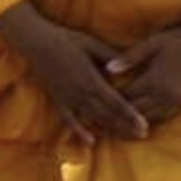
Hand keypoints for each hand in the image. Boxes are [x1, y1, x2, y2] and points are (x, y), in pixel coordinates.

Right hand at [0, 0, 148, 142]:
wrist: (36, 43)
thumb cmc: (65, 39)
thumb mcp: (91, 43)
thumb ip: (110, 55)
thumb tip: (130, 64)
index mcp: (90, 78)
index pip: (115, 101)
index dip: (130, 115)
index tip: (144, 124)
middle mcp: (80, 92)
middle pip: (107, 114)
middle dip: (126, 125)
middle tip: (143, 134)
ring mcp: (68, 98)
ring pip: (93, 118)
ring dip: (110, 129)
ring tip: (127, 137)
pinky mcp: (58, 100)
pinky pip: (70, 120)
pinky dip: (80, 131)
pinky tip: (91, 141)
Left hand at [104, 20, 180, 124]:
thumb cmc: (177, 40)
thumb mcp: (152, 44)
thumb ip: (130, 58)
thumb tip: (107, 69)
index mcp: (154, 80)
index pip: (126, 97)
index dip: (109, 101)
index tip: (94, 105)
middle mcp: (164, 95)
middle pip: (135, 112)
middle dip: (118, 117)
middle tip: (100, 122)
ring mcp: (175, 101)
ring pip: (149, 119)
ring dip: (133, 123)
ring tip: (116, 128)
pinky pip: (163, 117)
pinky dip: (149, 121)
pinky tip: (139, 124)